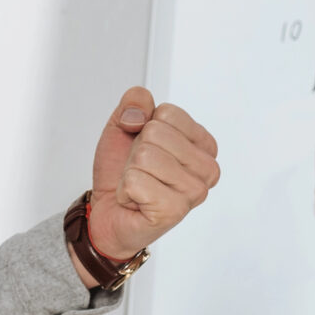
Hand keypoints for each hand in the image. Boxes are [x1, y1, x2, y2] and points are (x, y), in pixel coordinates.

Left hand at [87, 86, 220, 260]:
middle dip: (136, 152)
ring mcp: (194, 192)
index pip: (169, 113)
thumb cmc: (122, 171)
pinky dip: (126, 190)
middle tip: (140, 171)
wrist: (108, 210)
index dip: (144, 128)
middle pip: (156, 133)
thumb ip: (135, 102)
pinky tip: (135, 201)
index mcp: (202, 144)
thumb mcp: (123, 126)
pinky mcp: (175, 211)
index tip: (146, 150)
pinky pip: (136, 181)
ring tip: (139, 186)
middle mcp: (206, 168)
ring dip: (130, 172)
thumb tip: (141, 111)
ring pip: (146, 156)